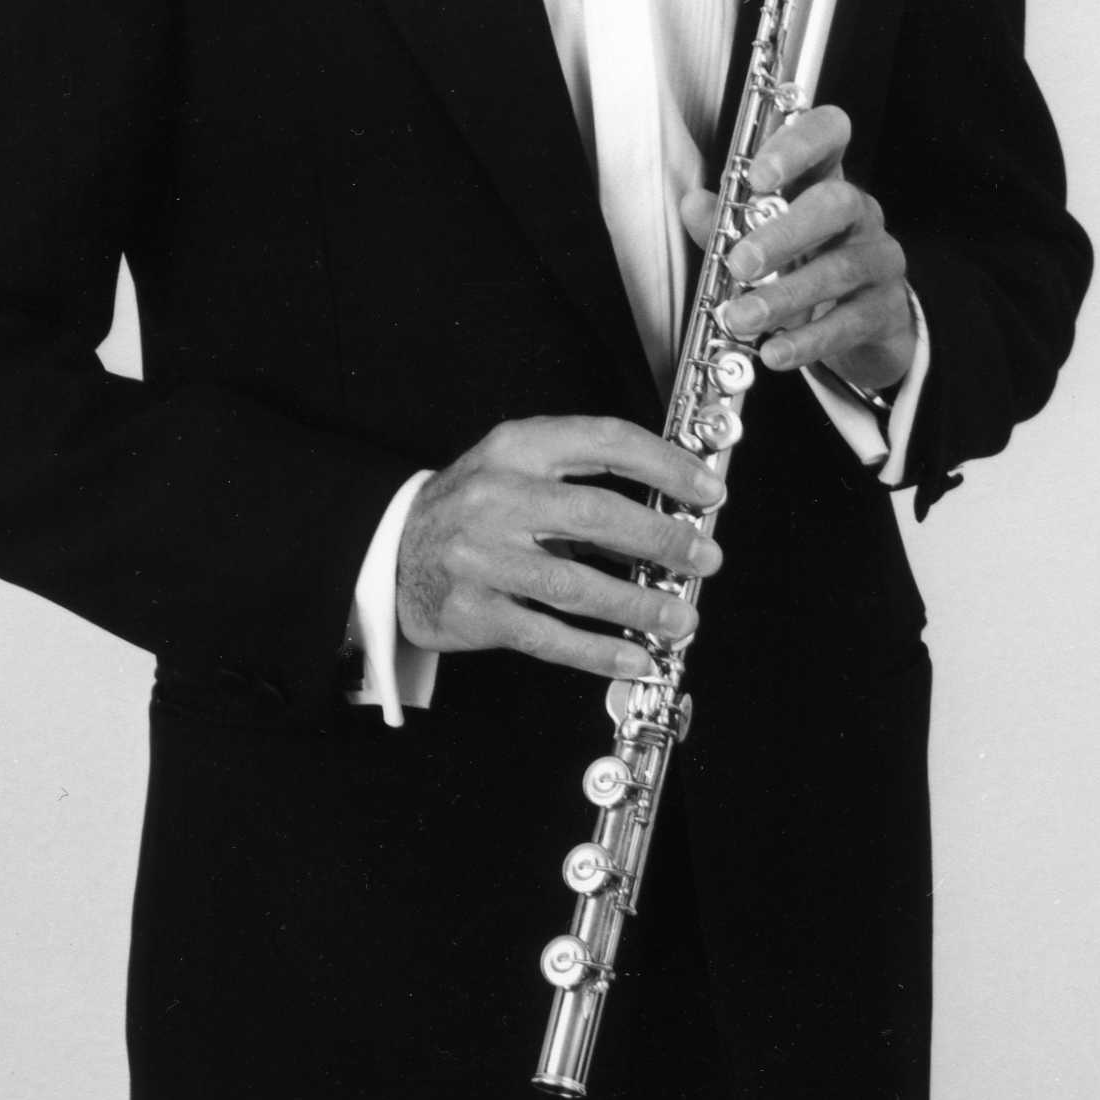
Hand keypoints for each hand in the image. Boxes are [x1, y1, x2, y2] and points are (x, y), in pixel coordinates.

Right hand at [396, 415, 723, 677]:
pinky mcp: (473, 610)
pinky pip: (546, 636)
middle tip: (704, 558)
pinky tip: (634, 657)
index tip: (707, 490)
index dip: (665, 465)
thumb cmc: (473, 505)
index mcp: (518, 447)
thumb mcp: (515, 463)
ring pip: (575, 585)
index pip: (605, 442)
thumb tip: (670, 507)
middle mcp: (498, 496)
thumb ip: (580, 474)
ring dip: (638, 606)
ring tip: (681, 619)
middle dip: (662, 540)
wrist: (391, 547)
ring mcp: (482, 557)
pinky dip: (597, 651)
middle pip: (597, 515)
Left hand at [681, 104, 914, 391]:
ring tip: (742, 318)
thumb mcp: (762, 239)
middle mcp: (858, 212)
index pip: (828, 135)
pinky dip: (809, 340)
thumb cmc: (803, 264)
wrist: (860, 327)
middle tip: (741, 263)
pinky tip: (776, 352)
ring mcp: (878, 259)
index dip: (797, 146)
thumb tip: (693, 204)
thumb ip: (726, 222)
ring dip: (786, 296)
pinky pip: (851, 322)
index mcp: (824, 179)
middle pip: (837, 203)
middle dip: (785, 232)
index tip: (758, 175)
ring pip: (841, 268)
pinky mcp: (887, 309)